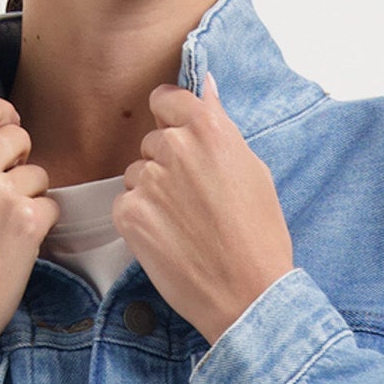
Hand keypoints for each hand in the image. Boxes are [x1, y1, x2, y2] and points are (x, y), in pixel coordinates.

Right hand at [0, 96, 57, 371]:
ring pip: (38, 173)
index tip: (7, 135)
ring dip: (30, 198)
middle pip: (18, 136)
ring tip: (2, 232)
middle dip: (19, 163)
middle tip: (3, 198)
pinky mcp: (26, 222)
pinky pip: (52, 205)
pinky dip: (41, 226)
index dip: (3, 120)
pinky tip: (16, 249)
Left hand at [113, 74, 292, 341]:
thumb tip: (206, 88)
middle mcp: (175, 147)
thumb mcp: (252, 169)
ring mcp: (149, 180)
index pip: (165, 99)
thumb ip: (220, 126)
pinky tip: (167, 240)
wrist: (247, 295)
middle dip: (166, 164)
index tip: (179, 138)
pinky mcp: (130, 215)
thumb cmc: (259, 236)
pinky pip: (124, 204)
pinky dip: (139, 220)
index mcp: (207, 127)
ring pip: (137, 174)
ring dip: (151, 193)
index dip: (170, 119)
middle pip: (152, 141)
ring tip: (182, 225)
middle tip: (192, 200)